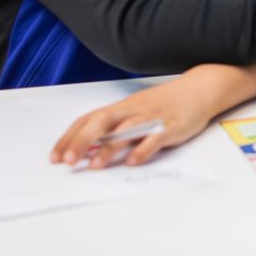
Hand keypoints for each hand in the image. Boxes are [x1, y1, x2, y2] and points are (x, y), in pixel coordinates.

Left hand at [51, 76, 210, 168]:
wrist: (200, 89)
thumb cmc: (164, 103)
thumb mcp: (135, 111)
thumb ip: (114, 129)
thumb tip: (89, 149)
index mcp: (120, 108)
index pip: (88, 120)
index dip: (69, 137)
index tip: (55, 156)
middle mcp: (132, 111)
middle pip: (101, 123)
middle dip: (81, 142)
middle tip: (67, 162)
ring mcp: (151, 118)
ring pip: (126, 131)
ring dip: (109, 148)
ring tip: (94, 166)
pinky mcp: (170, 127)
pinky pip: (155, 138)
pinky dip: (143, 150)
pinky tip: (133, 162)